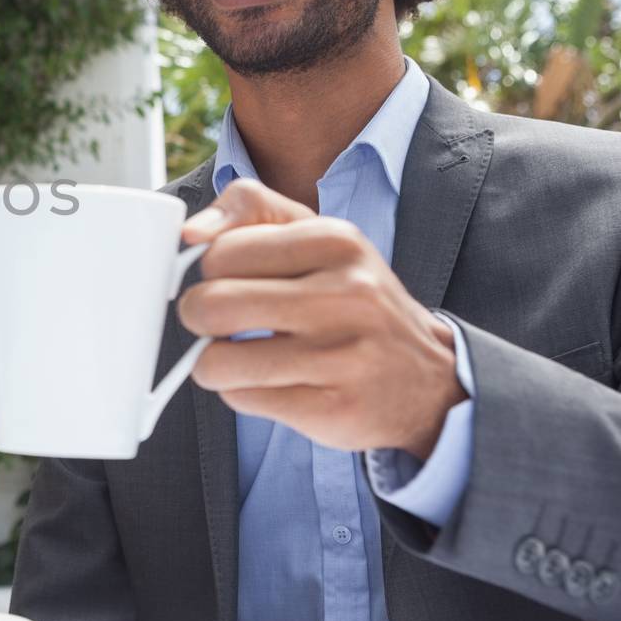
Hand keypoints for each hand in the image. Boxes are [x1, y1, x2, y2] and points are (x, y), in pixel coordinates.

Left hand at [179, 179, 464, 458]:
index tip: (231, 282)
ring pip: (216, 360)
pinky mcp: (332, 409)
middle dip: (201, 318)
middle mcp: (345, 294)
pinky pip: (240, 398)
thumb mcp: (316, 237)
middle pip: (210, 305)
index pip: (220, 252)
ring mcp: (342, 355)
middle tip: (223, 323)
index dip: (212, 273)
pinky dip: (242, 392)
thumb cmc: (354, 301)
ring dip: (214, 363)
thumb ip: (248, 212)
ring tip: (244, 356)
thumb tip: (189, 233)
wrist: (431, 381)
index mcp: (336, 241)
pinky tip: (276, 383)